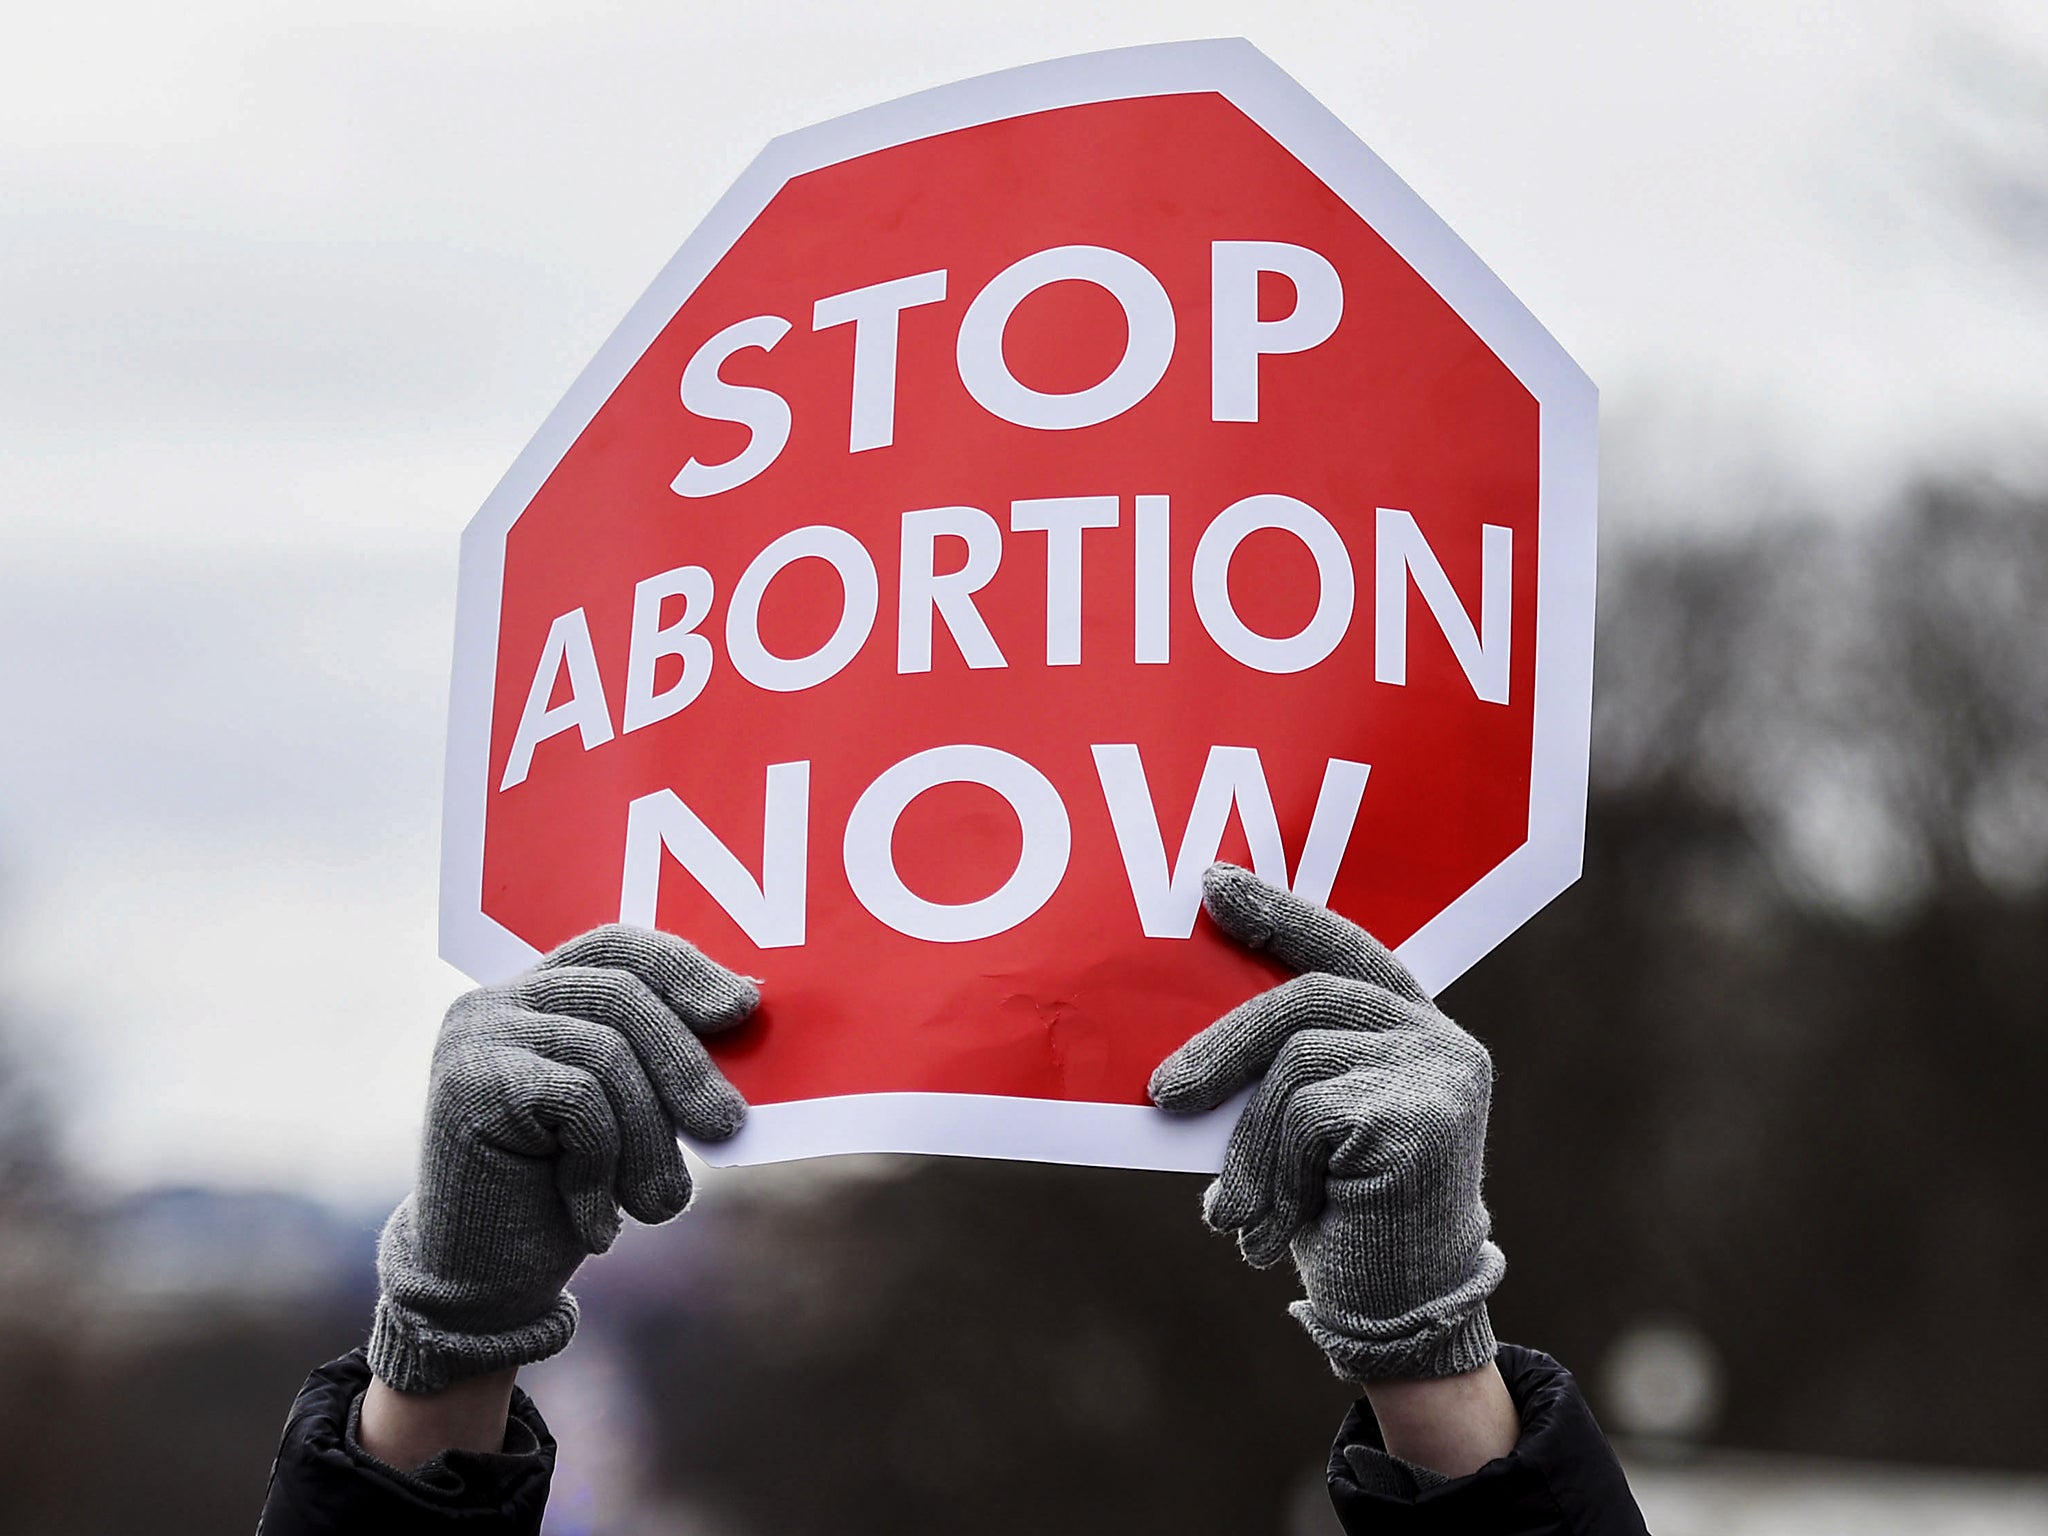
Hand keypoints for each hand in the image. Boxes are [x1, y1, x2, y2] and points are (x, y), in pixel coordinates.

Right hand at [367, 924, 756, 1394]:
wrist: (484, 1287)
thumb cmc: (568, 1197)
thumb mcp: (631, 1117)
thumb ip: (662, 1061)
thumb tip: (742, 1006)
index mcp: (538, 996)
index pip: (617, 945)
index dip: (682, 966)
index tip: (742, 1005)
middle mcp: (497, 1002)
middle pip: (621, 993)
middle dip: (685, 1062)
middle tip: (726, 1125)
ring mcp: (476, 1038)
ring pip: (607, 1053)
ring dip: (649, 1139)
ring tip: (659, 1204)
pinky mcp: (469, 1082)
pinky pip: (579, 1100)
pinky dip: (602, 1167)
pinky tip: (595, 1222)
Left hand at [1150, 864, 1504, 1382]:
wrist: (1397, 1316)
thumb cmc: (1339, 1216)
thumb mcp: (1305, 1127)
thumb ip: (1282, 1065)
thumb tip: (1188, 1030)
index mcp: (1411, 1026)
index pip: (1340, 947)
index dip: (1278, 912)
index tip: (1212, 883)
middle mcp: (1438, 1039)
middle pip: (1305, 999)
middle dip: (1221, 1045)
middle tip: (1162, 1094)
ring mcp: (1438, 1075)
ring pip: (1295, 1066)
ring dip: (1247, 1149)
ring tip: (1233, 1214)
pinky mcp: (1422, 1118)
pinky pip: (1305, 1117)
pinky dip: (1270, 1177)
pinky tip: (1270, 1232)